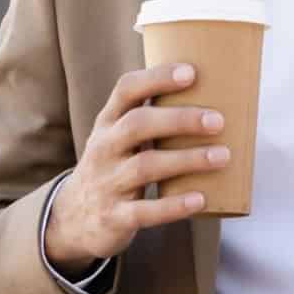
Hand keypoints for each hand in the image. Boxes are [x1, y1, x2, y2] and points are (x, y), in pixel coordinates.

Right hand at [44, 62, 228, 272]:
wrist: (71, 220)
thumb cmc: (112, 169)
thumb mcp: (117, 140)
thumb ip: (149, 121)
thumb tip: (212, 101)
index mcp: (107, 123)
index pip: (126, 90)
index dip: (157, 78)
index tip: (191, 72)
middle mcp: (104, 148)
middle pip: (138, 125)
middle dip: (179, 120)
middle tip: (218, 121)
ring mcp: (107, 183)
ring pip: (145, 166)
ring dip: (187, 159)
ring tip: (222, 156)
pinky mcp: (114, 217)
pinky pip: (145, 211)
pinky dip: (173, 206)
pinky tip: (201, 199)